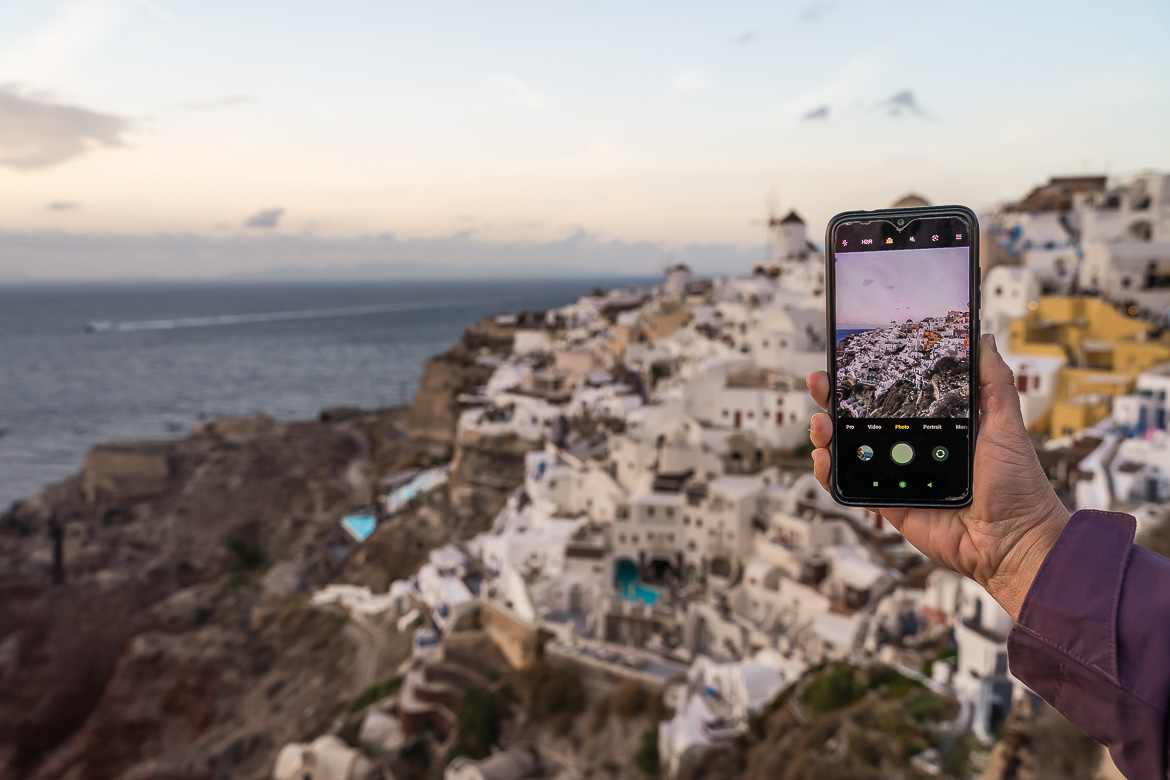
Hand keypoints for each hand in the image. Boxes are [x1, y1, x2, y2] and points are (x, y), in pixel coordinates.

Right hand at [807, 334, 1069, 618]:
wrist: (1015, 539)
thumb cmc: (1018, 484)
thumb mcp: (1006, 423)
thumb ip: (994, 383)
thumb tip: (985, 339)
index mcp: (936, 425)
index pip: (892, 394)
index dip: (867, 378)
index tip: (847, 359)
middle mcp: (912, 447)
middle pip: (862, 418)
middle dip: (835, 399)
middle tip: (820, 383)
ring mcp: (897, 476)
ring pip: (850, 450)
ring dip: (827, 433)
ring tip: (820, 423)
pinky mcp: (889, 504)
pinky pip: (850, 487)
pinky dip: (830, 474)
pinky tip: (823, 458)